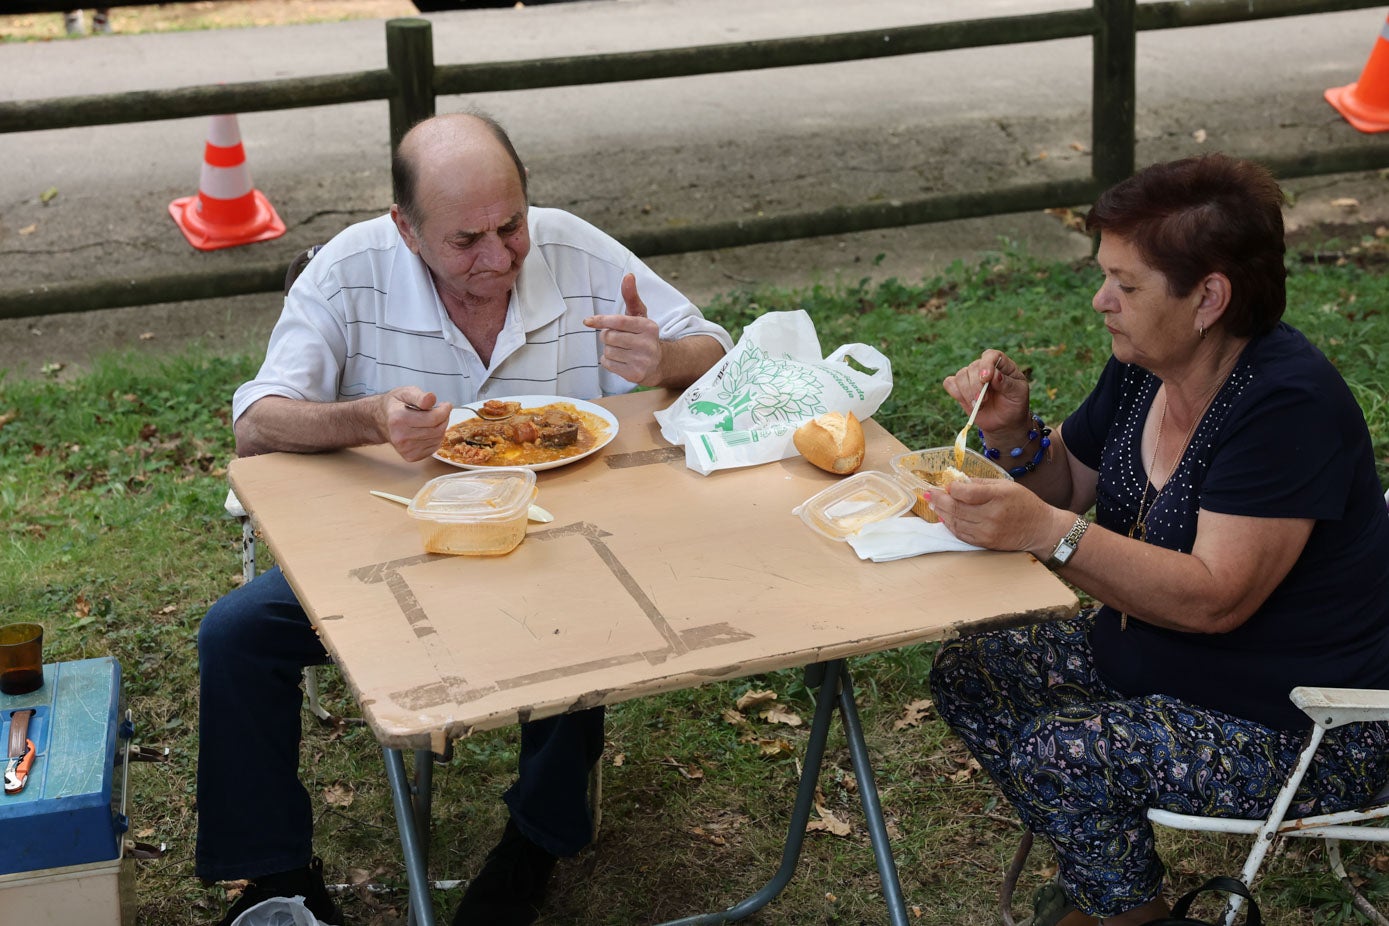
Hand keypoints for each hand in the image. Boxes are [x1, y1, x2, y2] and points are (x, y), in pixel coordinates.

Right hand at [382, 388, 450, 461]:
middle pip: (437, 430)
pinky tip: (427, 430)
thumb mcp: (405, 392)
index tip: (446, 405)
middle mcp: (400, 437)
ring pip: (437, 439)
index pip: (433, 418)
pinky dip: (435, 438)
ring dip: (440, 428)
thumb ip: (419, 396)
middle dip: (444, 418)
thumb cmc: (396, 405)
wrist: (381, 421)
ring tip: (431, 420)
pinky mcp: (411, 456)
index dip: (444, 410)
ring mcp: (405, 449)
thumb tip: (431, 399)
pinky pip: (434, 447)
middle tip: (440, 411)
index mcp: (398, 419)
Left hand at [583, 273, 662, 385]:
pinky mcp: (635, 374)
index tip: (588, 321)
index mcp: (648, 326)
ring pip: (607, 351)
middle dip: (607, 336)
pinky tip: (620, 360)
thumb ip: (631, 296)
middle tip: (616, 337)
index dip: (601, 321)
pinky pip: (607, 364)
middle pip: (609, 337)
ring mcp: (641, 360)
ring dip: (608, 350)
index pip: (619, 321)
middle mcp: (647, 343)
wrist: (660, 363)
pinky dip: (608, 361)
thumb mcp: (640, 315)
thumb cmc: (644, 335)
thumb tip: (628, 276)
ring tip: (621, 349)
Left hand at [927, 477, 1061, 554]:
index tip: (947, 485)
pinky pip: (962, 534)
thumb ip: (981, 484)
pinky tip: (945, 518)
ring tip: (934, 504)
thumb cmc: (1023, 503)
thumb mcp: (1006, 485)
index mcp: (998, 496)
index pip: (966, 492)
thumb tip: (957, 483)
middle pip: (957, 508)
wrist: (1040, 528)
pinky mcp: (986, 542)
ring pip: (956, 522)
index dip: (952, 488)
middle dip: (939, 500)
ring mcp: (988, 531)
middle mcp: (992, 515)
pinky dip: (950, 526)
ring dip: (941, 513)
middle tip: (929, 494)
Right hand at [942, 349, 1031, 438]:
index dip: (986, 364)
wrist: (1005, 421)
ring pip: (961, 375)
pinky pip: (950, 383)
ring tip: (978, 405)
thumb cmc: (1014, 404)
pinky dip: (956, 392)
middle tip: (985, 400)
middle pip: (973, 367)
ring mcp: (971, 377)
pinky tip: (968, 402)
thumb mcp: (1018, 394)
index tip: (986, 379)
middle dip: (976, 385)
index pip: (991, 355)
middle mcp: (985, 368)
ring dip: (967, 392)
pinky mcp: (960, 388)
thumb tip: (995, 375)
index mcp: (1002, 365)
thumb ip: (1007, 383)